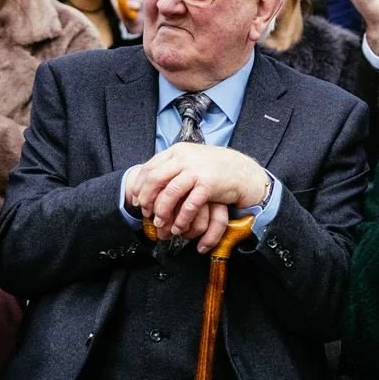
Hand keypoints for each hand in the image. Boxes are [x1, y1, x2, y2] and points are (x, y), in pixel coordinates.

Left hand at [127, 142, 270, 251]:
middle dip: (147, 199)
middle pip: (155, 179)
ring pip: (170, 193)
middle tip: (145, 213)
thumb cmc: (215, 168)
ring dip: (162, 211)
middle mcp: (184, 158)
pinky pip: (189, 205)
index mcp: (177, 151)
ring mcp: (196, 170)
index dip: (139, 186)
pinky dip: (181, 219)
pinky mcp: (208, 184)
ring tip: (160, 223)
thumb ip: (174, 165)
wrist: (242, 171)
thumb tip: (151, 179)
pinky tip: (178, 227)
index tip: (136, 200)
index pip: (150, 167)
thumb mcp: (191, 159)